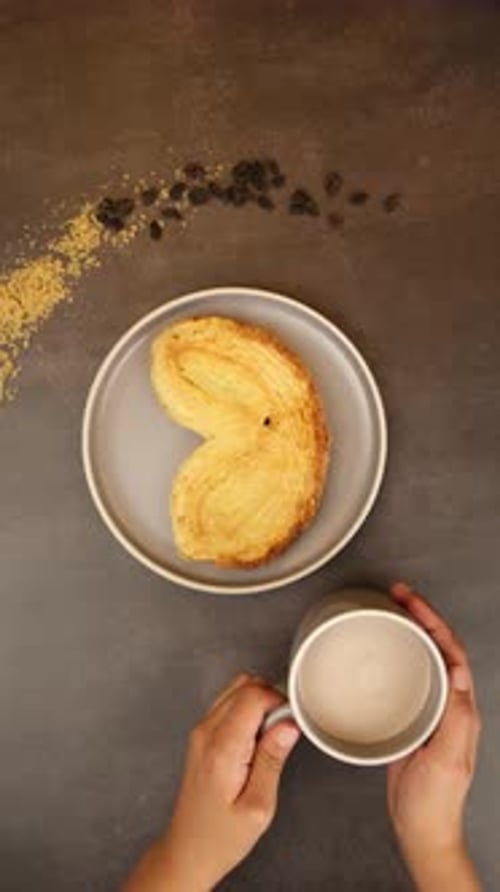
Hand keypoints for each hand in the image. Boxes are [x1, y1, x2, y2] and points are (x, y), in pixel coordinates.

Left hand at [123, 674, 299, 891]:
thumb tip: (288, 725)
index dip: (279, 702)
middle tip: (283, 732)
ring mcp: (201, 732)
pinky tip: (255, 740)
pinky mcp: (202, 736)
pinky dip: (248, 711)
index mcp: (222, 749)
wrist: (189, 850)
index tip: (291, 723)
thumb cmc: (220, 837)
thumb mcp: (258, 806)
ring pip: (235, 689)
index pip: (253, 696)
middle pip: (244, 685)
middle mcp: (207, 733)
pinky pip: (228, 705)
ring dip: (259, 703)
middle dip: (271, 699)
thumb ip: (273, 759)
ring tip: (269, 739)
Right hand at [387, 583, 481, 891]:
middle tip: (399, 594)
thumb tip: (457, 674)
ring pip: (425, 658)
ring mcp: (431, 710)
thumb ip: (454, 719)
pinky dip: (398, 655)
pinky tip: (384, 650)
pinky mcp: (413, 718)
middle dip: (422, 616)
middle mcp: (449, 705)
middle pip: (440, 647)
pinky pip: (409, 676)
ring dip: (412, 630)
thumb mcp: (447, 760)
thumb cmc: (433, 802)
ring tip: (393, 610)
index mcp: (460, 709)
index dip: (433, 622)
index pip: (451, 651)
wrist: (422, 829)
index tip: (411, 601)